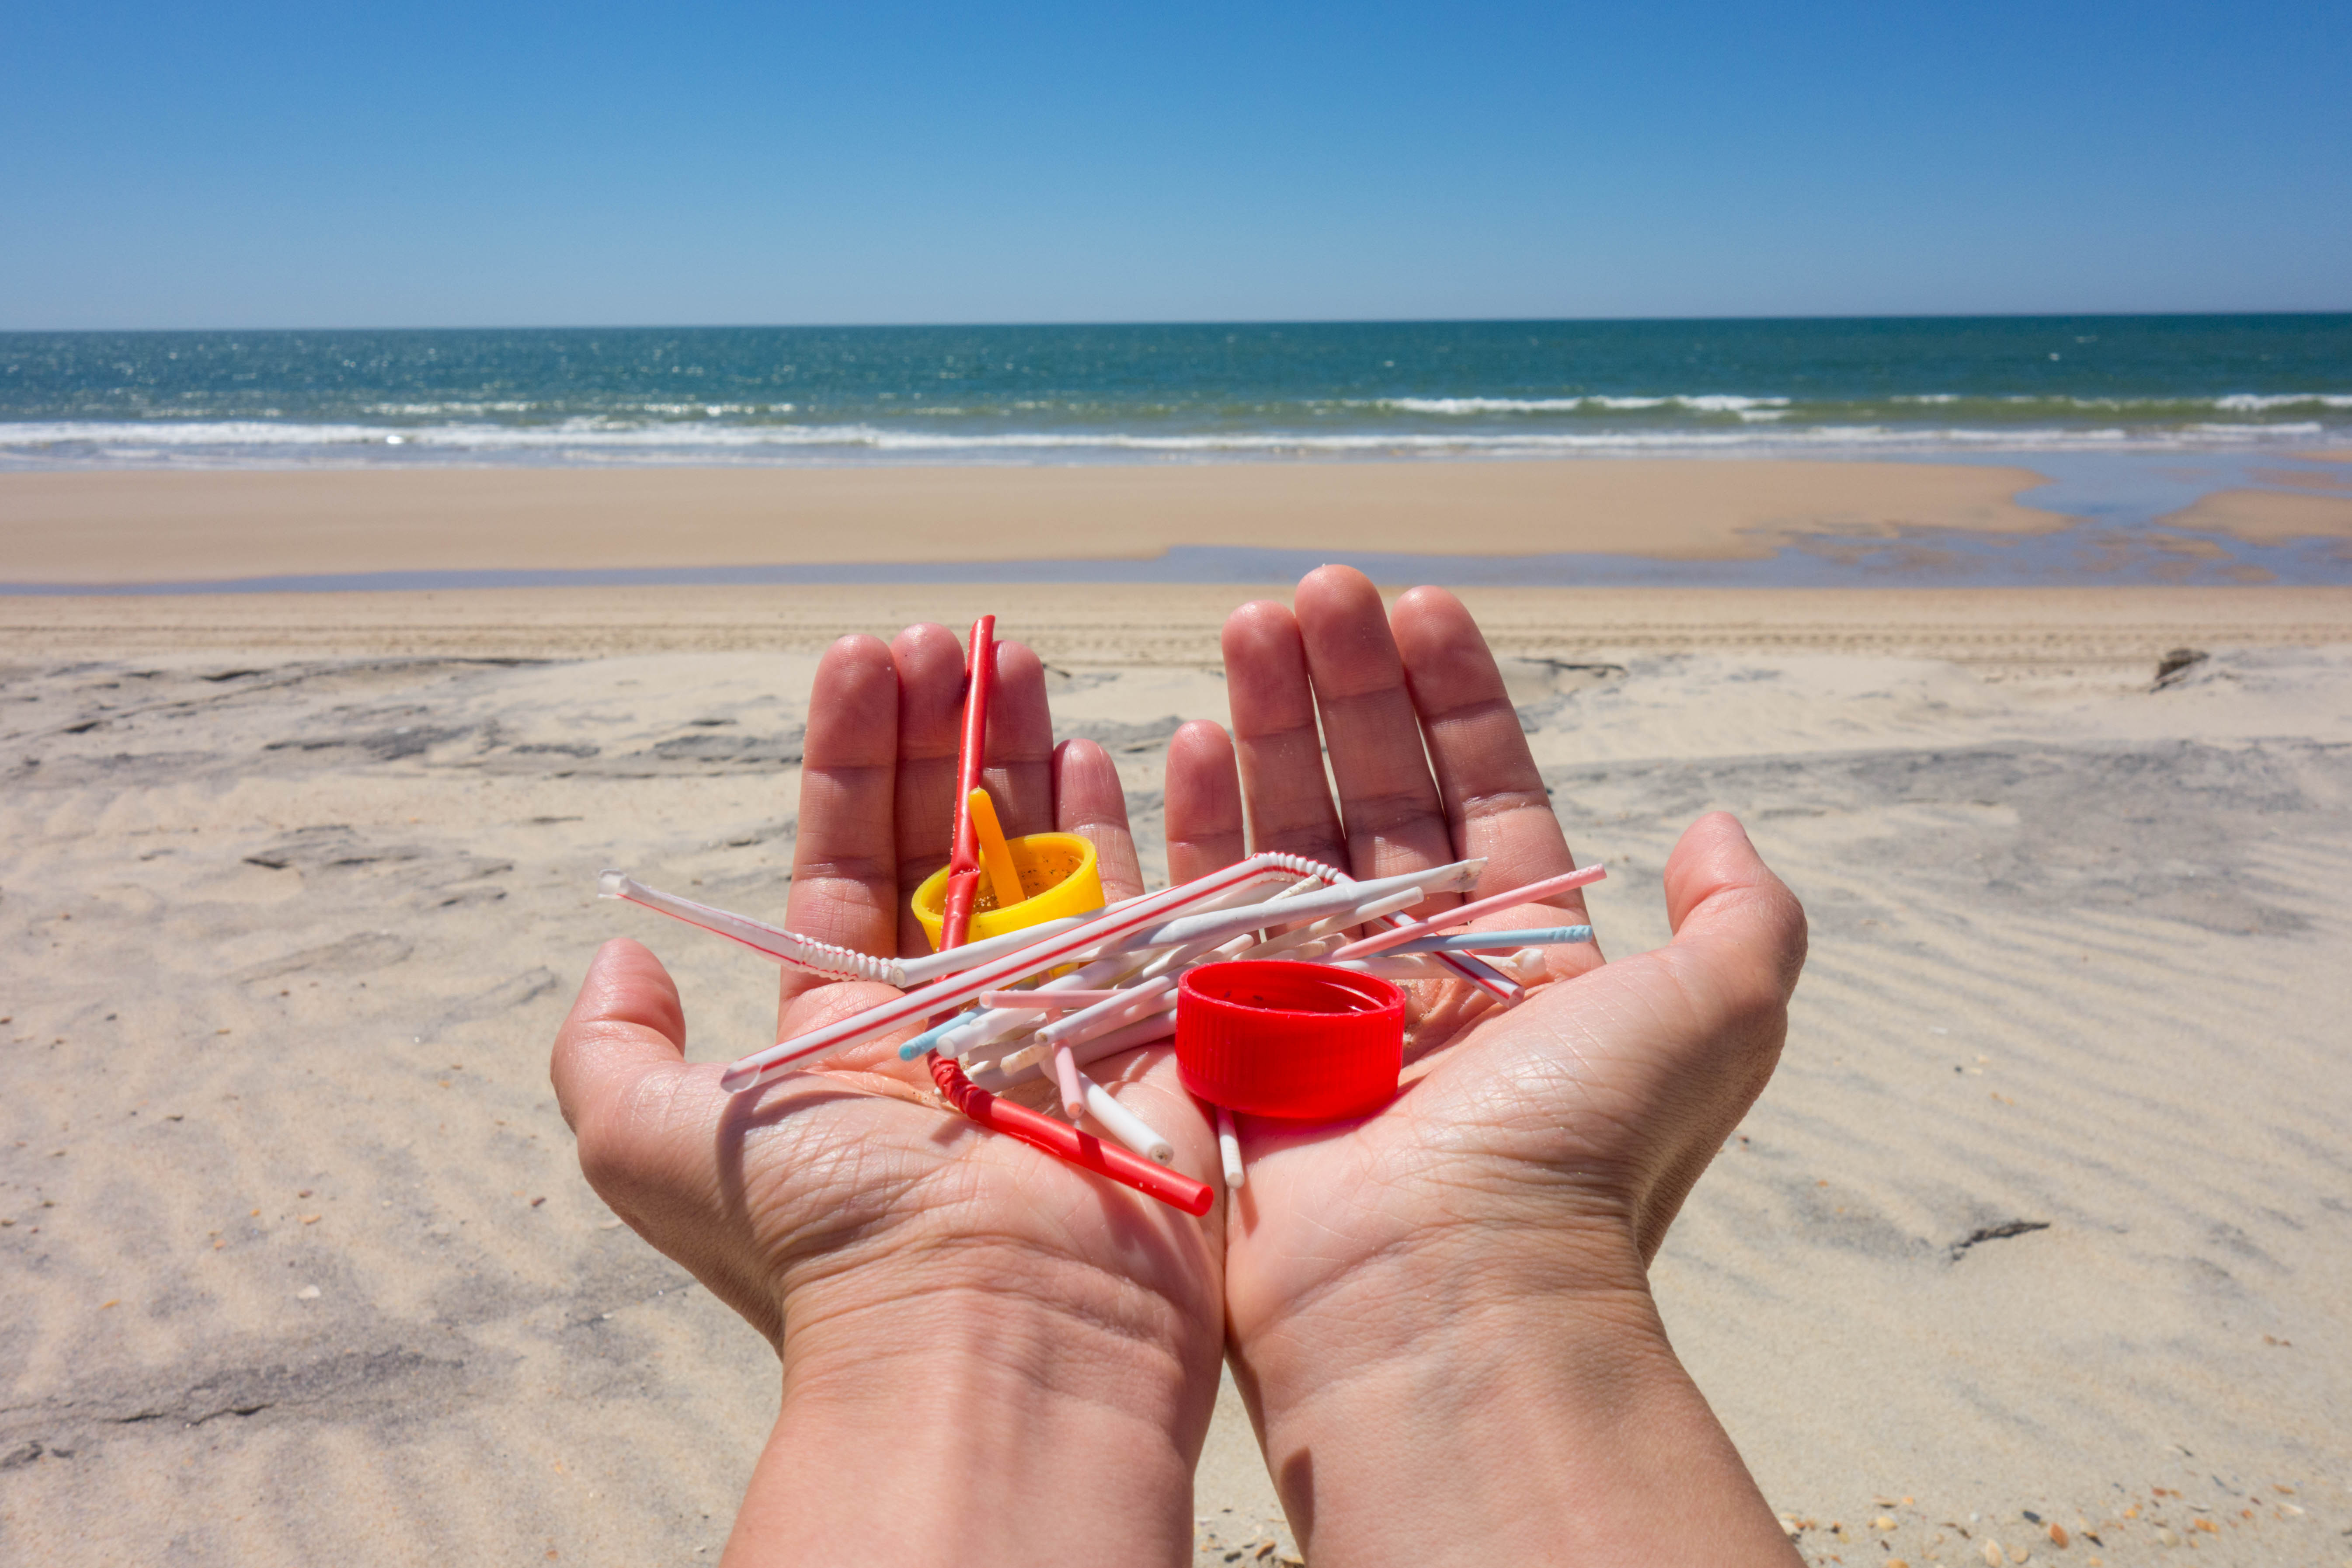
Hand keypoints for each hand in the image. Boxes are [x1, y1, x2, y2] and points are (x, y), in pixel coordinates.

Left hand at [552, 627, 1223, 1566]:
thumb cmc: (829, 1237)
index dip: (852, 759)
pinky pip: (1131, 902)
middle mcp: (949, 1013)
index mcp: (845, 1031)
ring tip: (1010, 650)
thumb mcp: (654, 1147)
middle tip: (943, 633)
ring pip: (1036, 851)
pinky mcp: (1140, 1022)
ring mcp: (1052, 1012)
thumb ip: (609, 1051)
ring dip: (1019, 746)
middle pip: (944, 836)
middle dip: (938, 729)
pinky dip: (1112, 821)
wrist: (997, 1328)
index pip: (847, 862)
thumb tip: (618, 949)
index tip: (860, 656)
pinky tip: (1096, 742)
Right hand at [1168, 567, 1806, 1567]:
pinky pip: (1204, 906)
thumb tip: (1718, 826)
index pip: (1483, 791)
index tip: (1420, 603)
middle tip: (1313, 588)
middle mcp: (1417, 972)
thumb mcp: (1718, 1018)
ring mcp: (1313, 1003)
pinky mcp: (1227, 1039)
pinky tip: (1189, 734)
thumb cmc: (1578, 1151)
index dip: (1454, 695)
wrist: (1440, 1294)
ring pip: (1287, 830)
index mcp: (1522, 960)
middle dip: (1346, 685)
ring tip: (1250, 622)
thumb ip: (1743, 918)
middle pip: (1374, 793)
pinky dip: (1196, 818)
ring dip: (1270, 719)